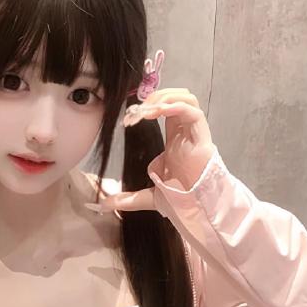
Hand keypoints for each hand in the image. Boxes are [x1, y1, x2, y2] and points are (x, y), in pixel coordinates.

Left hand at [90, 88, 215, 213]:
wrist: (198, 211)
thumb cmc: (181, 201)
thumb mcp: (148, 197)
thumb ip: (128, 199)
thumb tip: (104, 205)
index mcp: (175, 140)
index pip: (166, 109)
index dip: (151, 105)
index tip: (132, 114)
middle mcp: (185, 133)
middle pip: (177, 98)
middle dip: (158, 96)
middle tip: (139, 108)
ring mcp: (195, 135)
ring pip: (188, 100)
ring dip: (167, 97)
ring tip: (149, 108)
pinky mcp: (203, 139)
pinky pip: (194, 113)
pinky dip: (178, 106)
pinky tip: (162, 111)